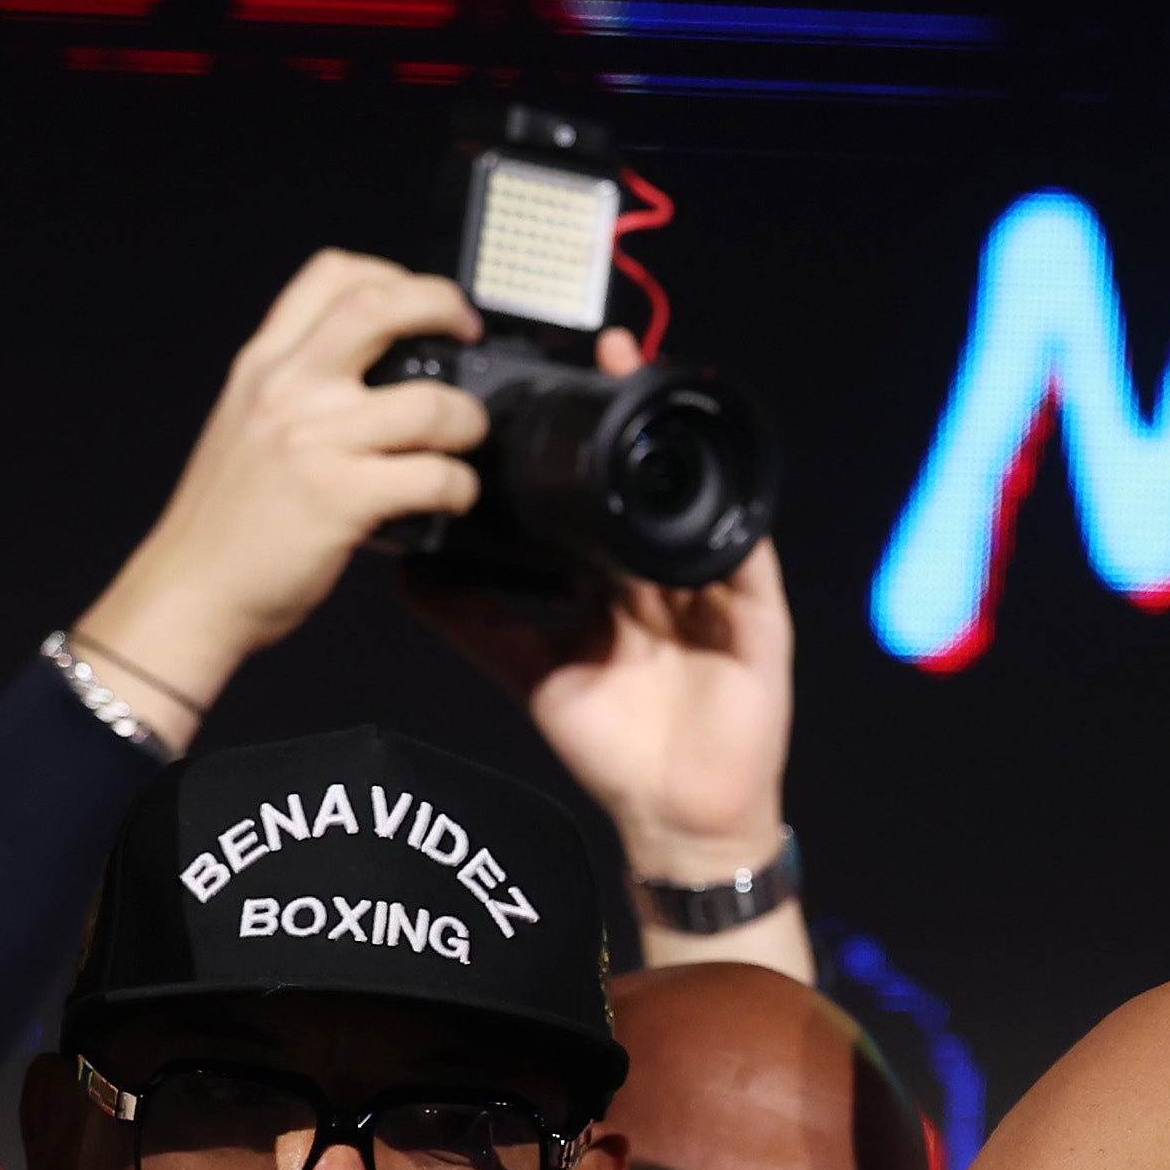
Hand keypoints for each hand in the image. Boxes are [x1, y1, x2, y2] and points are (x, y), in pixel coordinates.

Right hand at [80, 253, 488, 741]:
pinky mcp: (340, 497)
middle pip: (380, 306)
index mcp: (263, 365)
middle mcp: (285, 388)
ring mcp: (313, 440)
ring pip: (431, 402)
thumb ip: (297, 390)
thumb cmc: (229, 520)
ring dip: (469, 422)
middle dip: (443, 307)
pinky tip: (455, 499)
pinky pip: (436, 476)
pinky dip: (462, 487)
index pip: (331, 274)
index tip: (427, 304)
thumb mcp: (246, 425)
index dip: (394, 274)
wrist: (191, 590)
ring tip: (466, 443)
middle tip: (470, 337)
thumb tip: (375, 373)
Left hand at [410, 337, 796, 889]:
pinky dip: (734, 522)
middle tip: (604, 353)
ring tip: (656, 389)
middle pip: (650, 483)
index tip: (545, 383)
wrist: (675, 816)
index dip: (575, 443)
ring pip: (699, 505)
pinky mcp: (757, 623)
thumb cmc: (614, 749)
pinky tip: (714, 481)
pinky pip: (748, 561)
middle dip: (633, 420)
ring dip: (682, 450)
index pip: (595, 496)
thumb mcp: (529, 671)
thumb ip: (476, 620)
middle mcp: (665, 578)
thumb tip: (411, 571)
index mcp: (616, 583)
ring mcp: (714, 596)